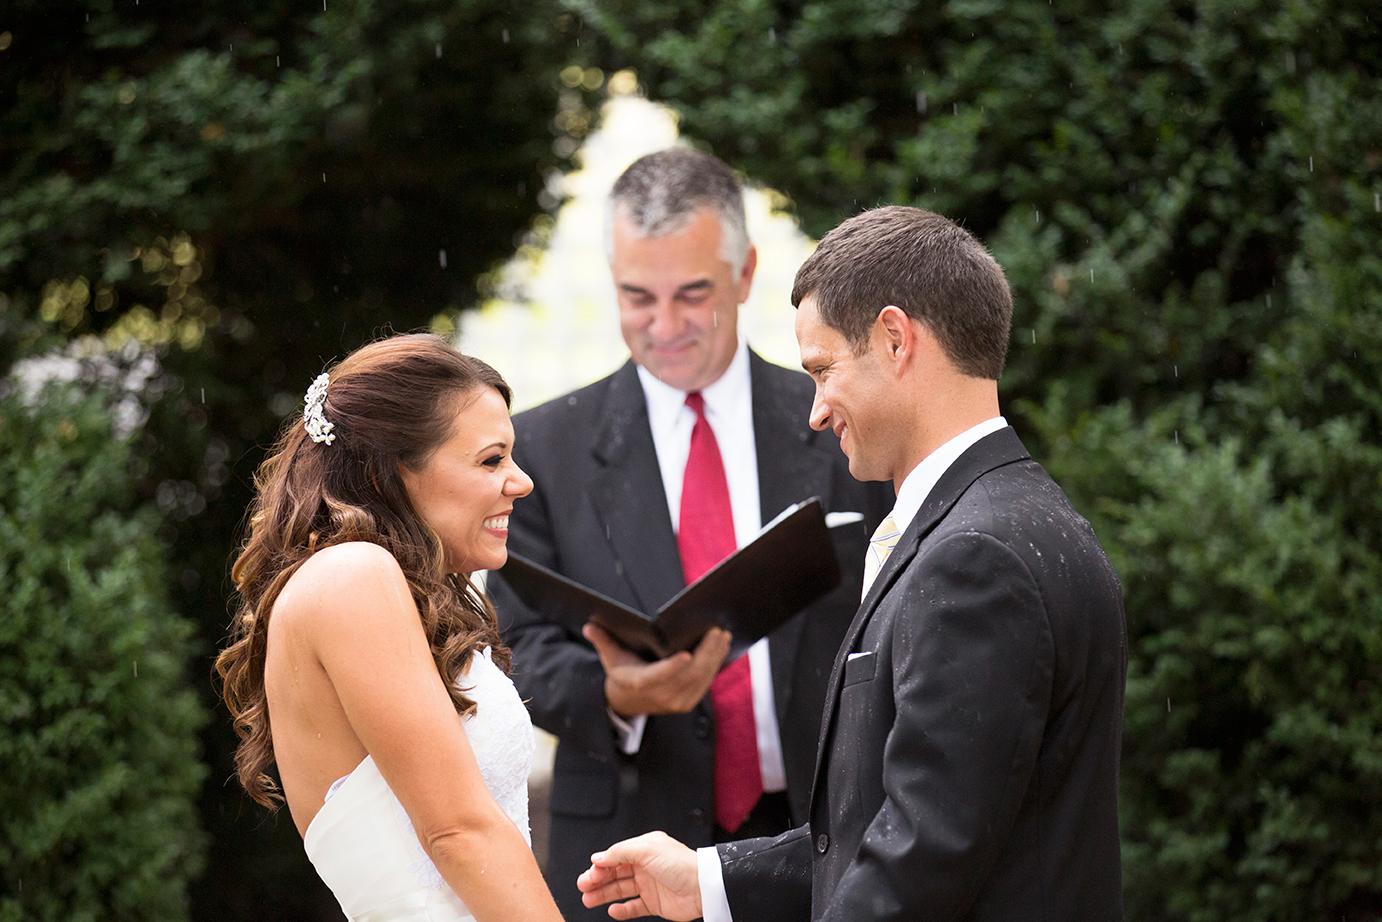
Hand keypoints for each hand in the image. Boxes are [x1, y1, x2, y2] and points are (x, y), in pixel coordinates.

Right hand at [577, 831, 702, 920]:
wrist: (703, 888)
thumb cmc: (680, 864)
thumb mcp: (647, 849)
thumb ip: (620, 852)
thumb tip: (599, 857)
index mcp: (645, 849)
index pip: (616, 856)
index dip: (601, 865)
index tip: (590, 873)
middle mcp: (646, 866)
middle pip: (615, 873)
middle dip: (597, 880)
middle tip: (583, 886)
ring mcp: (650, 885)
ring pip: (621, 890)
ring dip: (604, 894)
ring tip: (588, 900)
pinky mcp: (655, 903)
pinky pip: (634, 907)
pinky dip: (622, 909)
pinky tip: (612, 910)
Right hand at [583, 623, 729, 717]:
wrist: (629, 702)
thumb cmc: (622, 672)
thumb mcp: (609, 658)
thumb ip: (602, 641)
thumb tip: (589, 626)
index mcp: (640, 684)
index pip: (657, 677)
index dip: (672, 668)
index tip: (685, 654)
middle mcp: (661, 697)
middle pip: (688, 675)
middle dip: (706, 653)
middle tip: (716, 631)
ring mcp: (677, 702)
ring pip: (702, 679)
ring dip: (715, 656)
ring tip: (722, 635)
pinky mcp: (689, 702)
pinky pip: (705, 682)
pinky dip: (715, 664)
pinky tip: (721, 647)